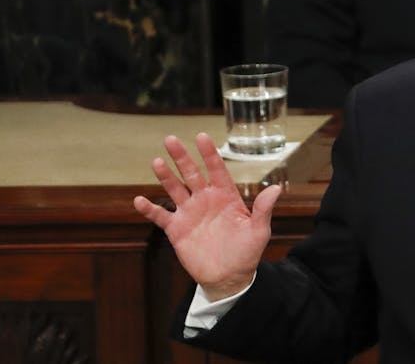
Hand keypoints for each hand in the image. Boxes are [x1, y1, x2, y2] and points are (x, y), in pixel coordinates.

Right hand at [133, 132, 283, 300]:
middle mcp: (206, 200)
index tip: (201, 136)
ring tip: (157, 162)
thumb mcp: (258, 231)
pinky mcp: (177, 229)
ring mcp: (190, 213)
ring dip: (166, 176)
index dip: (209, 153)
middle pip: (191, 173)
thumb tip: (276, 188)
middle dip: (182, 157)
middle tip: (170, 139)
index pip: (216, 169)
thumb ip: (263, 209)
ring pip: (175, 189)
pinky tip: (139, 200)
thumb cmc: (247, 253)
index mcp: (226, 196)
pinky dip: (150, 209)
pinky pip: (161, 216)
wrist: (229, 277)